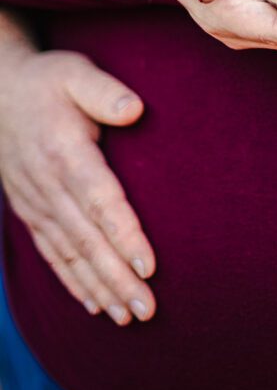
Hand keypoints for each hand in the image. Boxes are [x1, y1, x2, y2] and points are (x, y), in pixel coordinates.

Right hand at [0, 46, 156, 324]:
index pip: (99, 201)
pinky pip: (52, 253)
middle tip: (148, 310)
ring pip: (70, 254)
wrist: (0, 91)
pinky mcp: (30, 211)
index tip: (148, 266)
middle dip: (117, 278)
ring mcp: (36, 202)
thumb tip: (136, 109)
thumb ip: (104, 91)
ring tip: (128, 317)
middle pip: (87, 240)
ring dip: (99, 288)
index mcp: (63, 153)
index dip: (124, 235)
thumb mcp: (75, 72)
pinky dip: (72, 281)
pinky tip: (94, 305)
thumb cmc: (48, 81)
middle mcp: (47, 185)